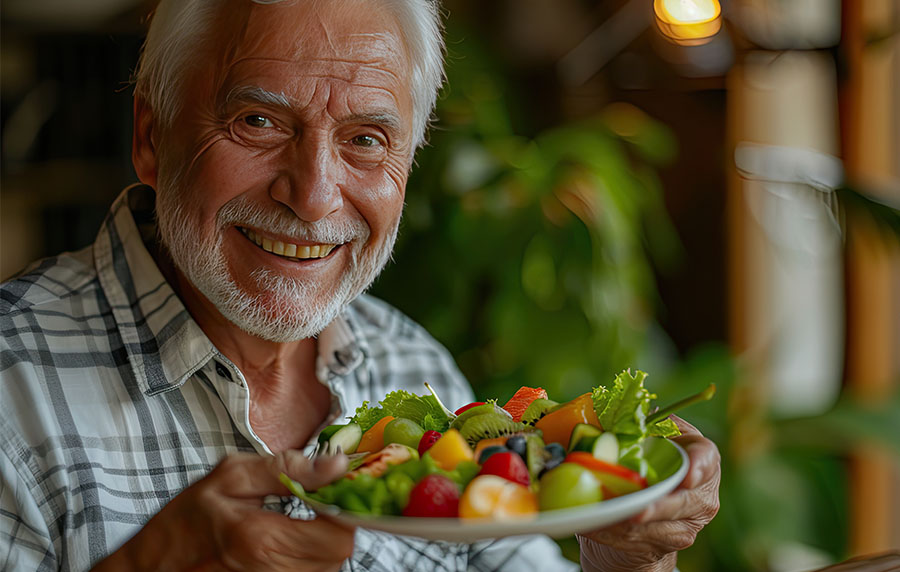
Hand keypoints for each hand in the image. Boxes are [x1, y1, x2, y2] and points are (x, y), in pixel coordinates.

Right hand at [93, 451, 353, 571]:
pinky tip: (290, 542)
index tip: (334, 489)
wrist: (152, 568)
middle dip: (336, 524)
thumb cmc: (186, 522)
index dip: (346, 508)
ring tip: (298, 523)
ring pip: (328, 567)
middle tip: (317, 503)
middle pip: (339, 553)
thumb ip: (286, 469)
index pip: (339, 534)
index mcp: (262, 540)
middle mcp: (272, 571)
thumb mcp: (229, 479)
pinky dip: (309, 559)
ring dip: (323, 542)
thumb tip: (335, 465)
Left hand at [578, 416, 720, 571]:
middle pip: (683, 502)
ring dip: (627, 525)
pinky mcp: (667, 545)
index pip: (706, 457)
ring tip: (601, 518)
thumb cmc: (641, 462)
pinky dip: (614, 536)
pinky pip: (639, 541)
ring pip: (659, 528)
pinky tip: (594, 528)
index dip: (699, 466)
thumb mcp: (639, 439)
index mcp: (697, 456)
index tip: (687, 476)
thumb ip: (629, 425)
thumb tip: (604, 414)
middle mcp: (700, 492)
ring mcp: (688, 523)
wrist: (638, 508)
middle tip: (636, 513)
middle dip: (658, 508)